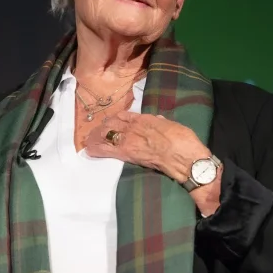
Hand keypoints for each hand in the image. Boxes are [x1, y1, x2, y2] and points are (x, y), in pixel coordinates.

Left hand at [84, 111, 208, 182]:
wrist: (184, 156)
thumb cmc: (183, 140)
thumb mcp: (171, 125)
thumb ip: (160, 123)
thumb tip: (156, 120)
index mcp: (145, 119)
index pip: (124, 115)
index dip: (115, 118)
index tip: (109, 121)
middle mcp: (134, 127)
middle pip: (112, 124)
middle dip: (103, 128)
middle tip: (96, 132)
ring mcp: (129, 140)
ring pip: (106, 135)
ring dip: (97, 137)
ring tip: (89, 140)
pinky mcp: (127, 154)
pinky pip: (107, 149)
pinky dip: (97, 149)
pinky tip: (89, 149)